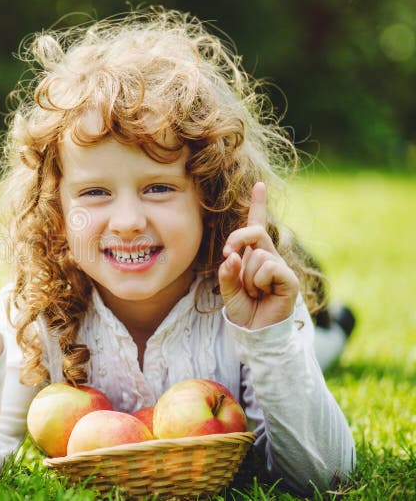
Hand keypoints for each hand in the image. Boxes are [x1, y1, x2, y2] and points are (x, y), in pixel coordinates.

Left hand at [218, 182, 298, 328]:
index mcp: (254, 254)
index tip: (259, 185)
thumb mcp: (227, 289)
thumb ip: (227, 272)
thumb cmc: (242, 308)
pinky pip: (269, 268)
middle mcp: (269, 256)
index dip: (258, 205)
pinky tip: (264, 294)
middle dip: (235, 241)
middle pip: (253, 232)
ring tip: (253, 292)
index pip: (257, 226)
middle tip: (228, 258)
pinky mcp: (289, 279)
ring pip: (257, 256)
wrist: (254, 331)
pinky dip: (259, 282)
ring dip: (247, 278)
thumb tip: (233, 257)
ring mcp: (280, 267)